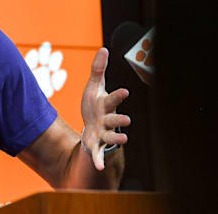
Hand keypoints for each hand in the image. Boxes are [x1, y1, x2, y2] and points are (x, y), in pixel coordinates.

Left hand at [81, 48, 130, 169]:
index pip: (113, 98)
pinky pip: (99, 154)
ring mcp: (103, 133)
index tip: (125, 91)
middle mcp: (107, 119)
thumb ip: (98, 69)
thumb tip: (103, 49)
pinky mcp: (97, 145)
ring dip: (117, 138)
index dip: (118, 95)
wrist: (91, 123)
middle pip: (115, 119)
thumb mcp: (94, 86)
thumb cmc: (95, 103)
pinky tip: (99, 168)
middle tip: (127, 120)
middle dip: (120, 119)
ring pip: (111, 136)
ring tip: (124, 139)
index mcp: (106, 104)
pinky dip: (99, 161)